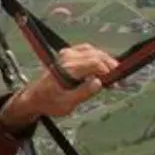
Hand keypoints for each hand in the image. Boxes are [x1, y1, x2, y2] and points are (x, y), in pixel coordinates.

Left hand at [0, 44, 121, 128]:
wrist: (35, 97)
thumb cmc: (50, 102)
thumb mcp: (67, 104)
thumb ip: (84, 93)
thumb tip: (99, 83)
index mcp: (67, 69)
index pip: (95, 63)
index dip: (109, 72)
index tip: (117, 83)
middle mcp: (67, 58)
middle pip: (96, 55)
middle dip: (110, 66)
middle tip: (119, 80)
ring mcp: (67, 54)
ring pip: (93, 51)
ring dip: (105, 61)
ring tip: (112, 74)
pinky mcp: (67, 54)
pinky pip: (87, 50)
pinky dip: (97, 57)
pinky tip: (101, 67)